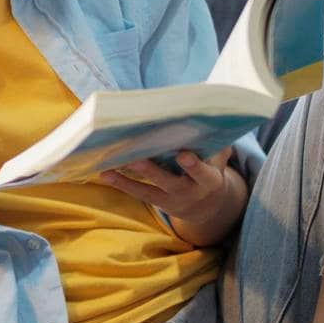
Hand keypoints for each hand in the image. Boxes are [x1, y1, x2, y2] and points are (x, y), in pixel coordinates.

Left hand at [98, 146, 234, 227]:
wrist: (206, 206)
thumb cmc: (209, 170)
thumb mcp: (218, 159)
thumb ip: (216, 142)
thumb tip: (209, 115)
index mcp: (208, 180)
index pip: (202, 173)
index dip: (193, 165)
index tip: (182, 154)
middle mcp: (188, 192)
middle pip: (170, 182)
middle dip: (154, 172)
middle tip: (138, 159)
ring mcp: (171, 199)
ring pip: (149, 190)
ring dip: (129, 179)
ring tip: (112, 165)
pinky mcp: (156, 202)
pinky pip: (137, 193)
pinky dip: (121, 183)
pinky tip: (105, 173)